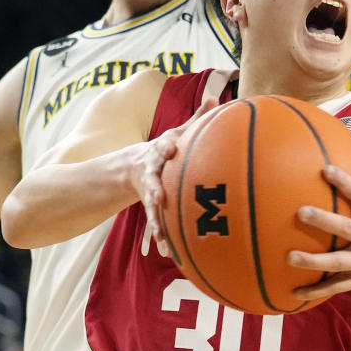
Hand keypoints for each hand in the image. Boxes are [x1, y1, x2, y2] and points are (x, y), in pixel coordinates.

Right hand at [131, 96, 218, 254]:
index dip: (164, 148)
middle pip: (152, 180)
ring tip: (160, 236)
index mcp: (160, 151)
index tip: (169, 150)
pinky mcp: (151, 207)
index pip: (161, 147)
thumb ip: (196, 118)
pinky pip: (156, 223)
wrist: (133, 166)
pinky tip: (169, 253)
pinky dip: (162, 236)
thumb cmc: (166, 148)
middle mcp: (152, 172)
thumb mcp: (178, 132)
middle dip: (154, 188)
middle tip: (158, 198)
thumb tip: (217, 97)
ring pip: (152, 208)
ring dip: (156, 221)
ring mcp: (150, 191)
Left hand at [288, 146, 350, 303]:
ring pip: (338, 262)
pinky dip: (316, 291)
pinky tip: (294, 293)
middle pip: (347, 228)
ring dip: (313, 261)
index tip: (325, 170)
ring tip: (289, 256)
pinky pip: (337, 287)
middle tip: (300, 212)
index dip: (344, 182)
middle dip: (324, 220)